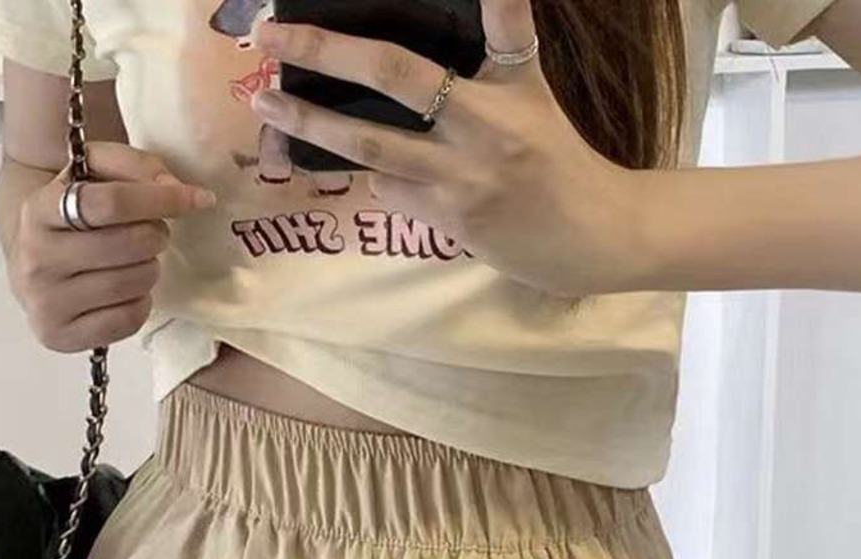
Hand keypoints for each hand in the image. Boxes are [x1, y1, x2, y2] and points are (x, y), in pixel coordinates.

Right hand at [11, 144, 215, 351]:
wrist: (33, 263)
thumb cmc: (72, 218)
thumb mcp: (92, 174)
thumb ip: (134, 167)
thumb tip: (178, 189)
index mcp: (38, 209)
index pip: (110, 203)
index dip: (160, 200)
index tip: (195, 199)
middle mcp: (35, 257)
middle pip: (127, 245)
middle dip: (155, 237)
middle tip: (154, 235)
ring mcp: (45, 302)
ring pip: (132, 283)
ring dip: (150, 270)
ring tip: (137, 262)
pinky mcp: (60, 336)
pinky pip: (128, 320)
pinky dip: (140, 304)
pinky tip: (128, 291)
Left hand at [248, 0, 645, 296]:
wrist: (591, 235)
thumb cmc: (557, 158)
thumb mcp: (532, 90)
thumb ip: (503, 41)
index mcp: (506, 85)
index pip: (489, 22)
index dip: (443, 9)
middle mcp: (481, 125)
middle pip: (394, 76)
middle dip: (324, 54)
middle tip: (270, 38)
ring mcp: (462, 176)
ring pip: (372, 146)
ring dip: (313, 127)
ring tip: (269, 107)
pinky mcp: (451, 220)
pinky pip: (390, 190)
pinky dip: (368, 174)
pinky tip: (354, 165)